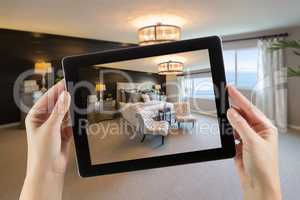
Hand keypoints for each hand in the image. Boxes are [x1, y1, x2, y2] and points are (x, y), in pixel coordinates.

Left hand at [20, 80, 71, 199]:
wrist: (49, 170)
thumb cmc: (41, 152)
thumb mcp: (50, 128)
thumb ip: (59, 111)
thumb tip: (65, 96)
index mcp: (35, 116)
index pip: (48, 98)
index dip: (57, 89)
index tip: (66, 81)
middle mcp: (44, 120)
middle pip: (57, 104)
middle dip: (66, 98)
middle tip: (75, 89)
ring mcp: (55, 126)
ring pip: (66, 112)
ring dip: (71, 109)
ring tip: (78, 102)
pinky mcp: (64, 132)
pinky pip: (71, 122)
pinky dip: (75, 120)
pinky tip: (77, 116)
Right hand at [227, 86, 280, 199]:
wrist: (257, 184)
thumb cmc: (263, 166)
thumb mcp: (252, 142)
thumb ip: (240, 125)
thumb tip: (232, 112)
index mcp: (266, 128)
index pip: (250, 109)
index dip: (239, 98)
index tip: (230, 89)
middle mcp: (257, 132)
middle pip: (242, 115)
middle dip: (233, 107)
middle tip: (223, 97)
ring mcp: (248, 138)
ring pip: (235, 124)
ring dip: (229, 121)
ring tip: (223, 116)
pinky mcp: (239, 146)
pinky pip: (231, 134)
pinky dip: (227, 132)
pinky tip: (225, 130)